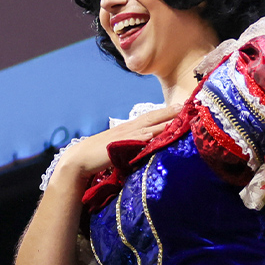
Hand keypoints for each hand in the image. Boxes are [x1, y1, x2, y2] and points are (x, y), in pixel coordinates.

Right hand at [54, 105, 179, 184]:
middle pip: (152, 117)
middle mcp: (128, 128)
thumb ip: (131, 146)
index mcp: (128, 128)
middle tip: (185, 105)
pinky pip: (137, 139)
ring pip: (148, 125)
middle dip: (169, 111)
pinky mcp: (120, 145)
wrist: (79, 159)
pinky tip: (159, 132)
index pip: (149, 117)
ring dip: (164, 120)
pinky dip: (149, 135)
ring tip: (179, 115)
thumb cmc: (98, 156)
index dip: (164, 112)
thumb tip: (145, 149)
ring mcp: (124, 136)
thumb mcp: (118, 147)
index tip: (179, 108)